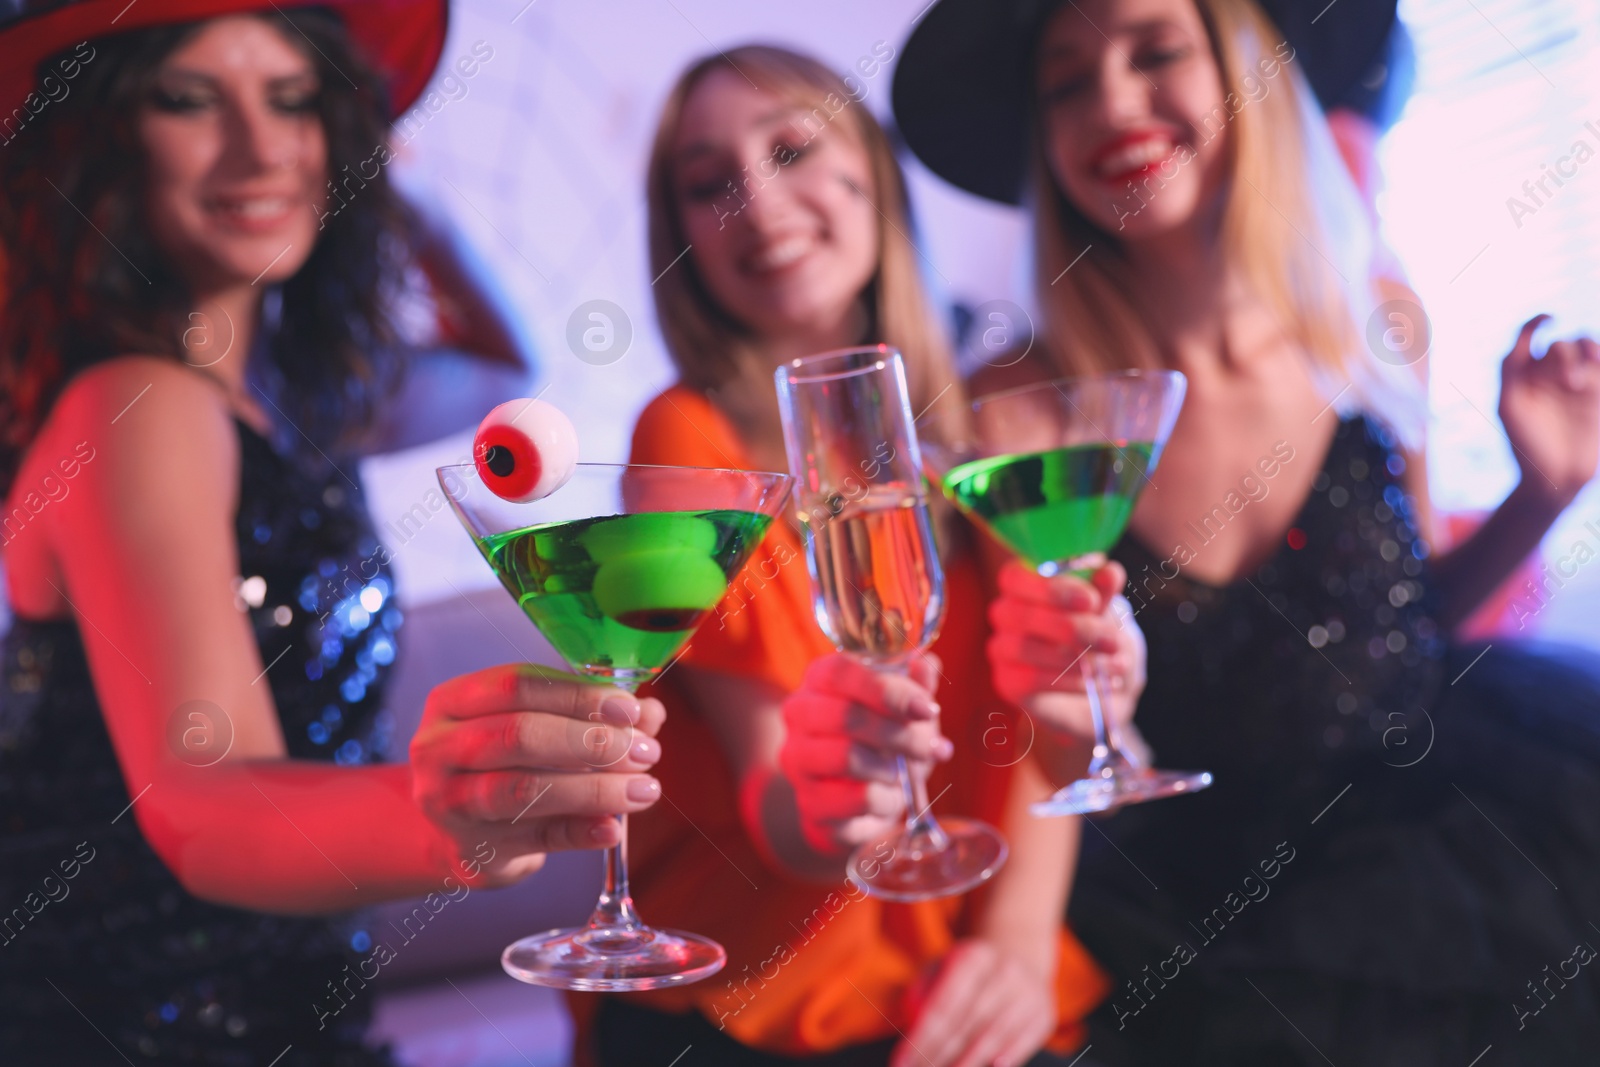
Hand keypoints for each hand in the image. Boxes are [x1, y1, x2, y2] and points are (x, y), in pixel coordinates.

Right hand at [410, 663, 665, 886]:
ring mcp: (448, 803)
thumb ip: (590, 716)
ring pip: (525, 789)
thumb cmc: (501, 766)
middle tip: (644, 751)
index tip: (629, 709)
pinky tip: (614, 827)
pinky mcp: (472, 850)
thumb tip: (650, 712)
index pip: (518, 685)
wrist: (455, 835)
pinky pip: (536, 838)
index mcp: (453, 702)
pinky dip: (581, 832)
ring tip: (644, 789)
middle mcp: (439, 748)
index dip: (579, 694)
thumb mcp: (534, 729)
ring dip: (595, 788)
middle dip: (592, 742)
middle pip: (520, 734)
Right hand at [779, 652, 951, 854]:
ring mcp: (798, 761)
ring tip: (905, 772)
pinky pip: (857, 798)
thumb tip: (926, 665)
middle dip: (900, 733)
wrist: (855, 800)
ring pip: (848, 757)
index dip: (887, 689)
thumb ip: (916, 684)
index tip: (926, 709)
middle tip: (931, 746)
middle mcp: (799, 715)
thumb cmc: (882, 742)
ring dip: (893, 768)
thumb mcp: (905, 709)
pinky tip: (890, 795)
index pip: (840, 672)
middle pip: (847, 716)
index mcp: (820, 680)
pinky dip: (887, 798)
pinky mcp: (809, 803)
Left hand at [895, 938, 1056, 1066]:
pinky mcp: (1044, 1014)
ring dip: (966, 1063)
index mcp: (971, 957)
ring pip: (993, 1037)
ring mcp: (1028, 993)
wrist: (1019, 955)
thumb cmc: (969, 973)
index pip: (942, 1006)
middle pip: (967, 1025)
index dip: (920, 1040)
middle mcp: (1003, 971)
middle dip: (939, 1057)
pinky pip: (1023, 1042)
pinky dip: (1007, 1057)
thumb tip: (912, 1029)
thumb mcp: (941, 969)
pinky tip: (991, 1066)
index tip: (901, 1063)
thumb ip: (921, 996)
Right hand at [987, 559, 1145, 742]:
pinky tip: (1096, 682)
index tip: (1091, 600)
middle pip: (1018, 614)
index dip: (1050, 587)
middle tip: (1112, 640)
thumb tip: (1109, 571)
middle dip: (1071, 627)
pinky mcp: (1007, 682)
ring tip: (1116, 662)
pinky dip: (1069, 680)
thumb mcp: (1107, 613)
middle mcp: (1005, 614)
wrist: (1102, 689)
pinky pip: (1031, 679)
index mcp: (1023, 586)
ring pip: (1025, 648)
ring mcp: (1002, 649)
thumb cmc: (1097, 638)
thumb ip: (1104, 592)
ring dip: (1076, 657)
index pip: (1014, 576)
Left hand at [1499, 315, 1599, 509]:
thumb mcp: (1509, 405)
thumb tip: (1524, 338)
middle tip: (1571, 384)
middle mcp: (1548, 375)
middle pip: (1560, 346)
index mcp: (1523, 375)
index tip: (1549, 319)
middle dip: (1566, 357)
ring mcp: (1576, 383)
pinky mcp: (1597, 393)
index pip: (1529, 338)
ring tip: (1587, 378)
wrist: (1555, 477)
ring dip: (1589, 352)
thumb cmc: (1526, 444)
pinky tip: (1597, 365)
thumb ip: (1511, 369)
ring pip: (1586, 349)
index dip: (1536, 322)